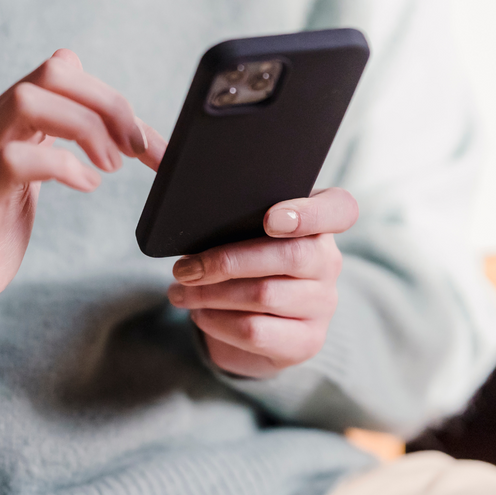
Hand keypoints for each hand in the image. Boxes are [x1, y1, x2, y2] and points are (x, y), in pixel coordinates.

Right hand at [0, 50, 167, 353]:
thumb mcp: (23, 184)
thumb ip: (50, 145)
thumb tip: (97, 115)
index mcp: (0, 122)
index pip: (63, 73)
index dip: (114, 100)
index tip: (149, 144)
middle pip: (53, 73)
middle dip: (109, 104)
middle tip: (138, 150)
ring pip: (30, 100)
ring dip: (86, 128)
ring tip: (110, 168)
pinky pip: (16, 159)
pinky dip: (61, 165)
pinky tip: (85, 186)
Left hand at [166, 188, 358, 377]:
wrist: (253, 326)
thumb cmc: (241, 263)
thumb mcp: (234, 228)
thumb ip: (210, 194)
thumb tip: (154, 152)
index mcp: (318, 224)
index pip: (341, 209)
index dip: (310, 214)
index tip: (272, 219)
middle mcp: (329, 262)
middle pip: (288, 256)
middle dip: (225, 260)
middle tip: (182, 268)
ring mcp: (322, 304)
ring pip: (264, 295)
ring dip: (209, 293)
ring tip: (178, 290)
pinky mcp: (305, 342)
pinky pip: (256, 330)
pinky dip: (217, 321)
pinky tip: (199, 313)